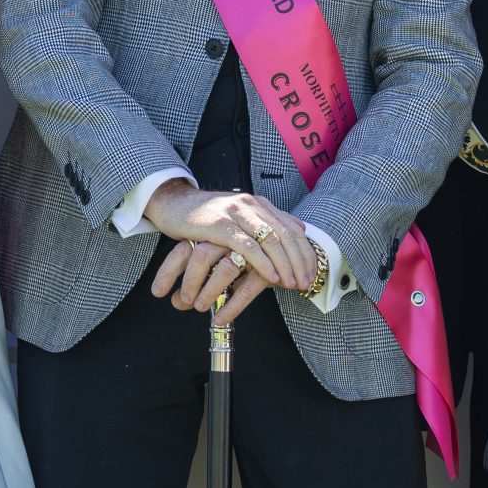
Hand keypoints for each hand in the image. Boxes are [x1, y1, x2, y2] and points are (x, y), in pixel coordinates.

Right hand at [142, 181, 311, 319]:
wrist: (174, 203)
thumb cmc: (207, 215)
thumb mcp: (242, 216)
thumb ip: (270, 221)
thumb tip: (300, 228)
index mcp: (260, 204)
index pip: (292, 229)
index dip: (305, 252)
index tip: (313, 273)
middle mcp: (252, 205)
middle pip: (286, 235)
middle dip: (300, 262)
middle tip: (306, 283)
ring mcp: (236, 214)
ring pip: (271, 240)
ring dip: (285, 265)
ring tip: (292, 284)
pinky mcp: (220, 225)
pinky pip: (248, 247)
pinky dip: (263, 263)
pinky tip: (271, 277)